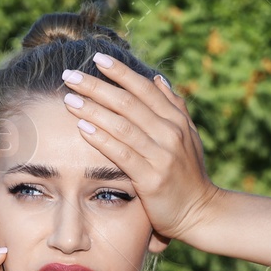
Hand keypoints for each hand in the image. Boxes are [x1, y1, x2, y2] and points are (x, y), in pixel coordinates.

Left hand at [61, 56, 221, 245]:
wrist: (201, 212)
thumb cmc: (188, 174)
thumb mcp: (188, 136)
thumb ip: (174, 106)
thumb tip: (157, 78)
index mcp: (176, 120)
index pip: (144, 88)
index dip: (120, 71)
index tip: (97, 59)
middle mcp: (170, 133)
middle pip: (128, 102)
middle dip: (97, 86)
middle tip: (70, 75)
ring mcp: (162, 155)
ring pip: (122, 125)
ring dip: (93, 109)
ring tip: (69, 99)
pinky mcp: (151, 178)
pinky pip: (122, 153)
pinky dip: (101, 139)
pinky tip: (82, 128)